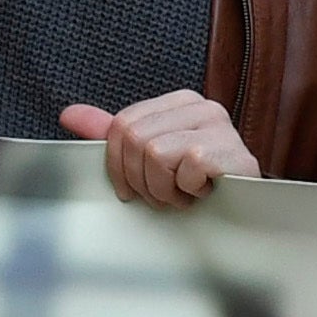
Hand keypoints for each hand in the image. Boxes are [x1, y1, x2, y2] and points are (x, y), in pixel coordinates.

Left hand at [68, 91, 255, 208]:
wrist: (247, 213)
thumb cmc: (196, 186)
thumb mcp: (149, 159)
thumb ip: (112, 135)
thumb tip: (69, 114)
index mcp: (179, 103)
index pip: (122, 124)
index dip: (117, 165)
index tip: (133, 189)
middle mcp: (201, 106)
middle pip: (134, 138)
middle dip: (141, 181)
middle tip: (164, 194)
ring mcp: (220, 126)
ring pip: (155, 153)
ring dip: (164, 190)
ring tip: (183, 194)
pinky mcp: (232, 151)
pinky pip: (185, 169)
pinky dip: (188, 192)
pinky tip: (203, 193)